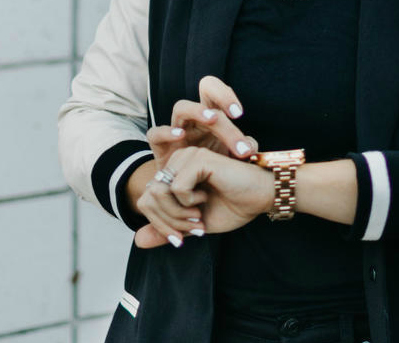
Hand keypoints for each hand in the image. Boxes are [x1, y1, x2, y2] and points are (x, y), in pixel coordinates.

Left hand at [133, 146, 273, 248]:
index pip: (146, 201)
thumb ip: (167, 230)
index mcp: (174, 174)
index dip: (160, 224)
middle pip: (148, 198)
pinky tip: (206, 197)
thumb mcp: (194, 225)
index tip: (182, 236)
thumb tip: (138, 240)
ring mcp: (186, 157)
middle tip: (194, 227)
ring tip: (199, 214)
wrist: (261, 198)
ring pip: (158, 193)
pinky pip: (175, 188)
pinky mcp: (197, 158)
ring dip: (178, 214)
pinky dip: (189, 202)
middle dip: (169, 222)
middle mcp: (176, 161)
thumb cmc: (233, 206)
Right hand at [145, 75, 258, 171]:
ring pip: (181, 107)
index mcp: (211, 116)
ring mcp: (175, 129)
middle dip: (222, 107)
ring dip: (197, 110)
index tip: (239, 113)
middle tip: (236, 118)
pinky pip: (156, 133)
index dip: (225, 96)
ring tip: (212, 119)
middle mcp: (193, 119)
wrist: (189, 192)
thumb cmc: (213, 168)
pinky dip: (166, 132)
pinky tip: (180, 135)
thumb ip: (244, 148)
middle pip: (204, 99)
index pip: (215, 93)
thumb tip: (252, 146)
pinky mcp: (159, 147)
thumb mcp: (232, 157)